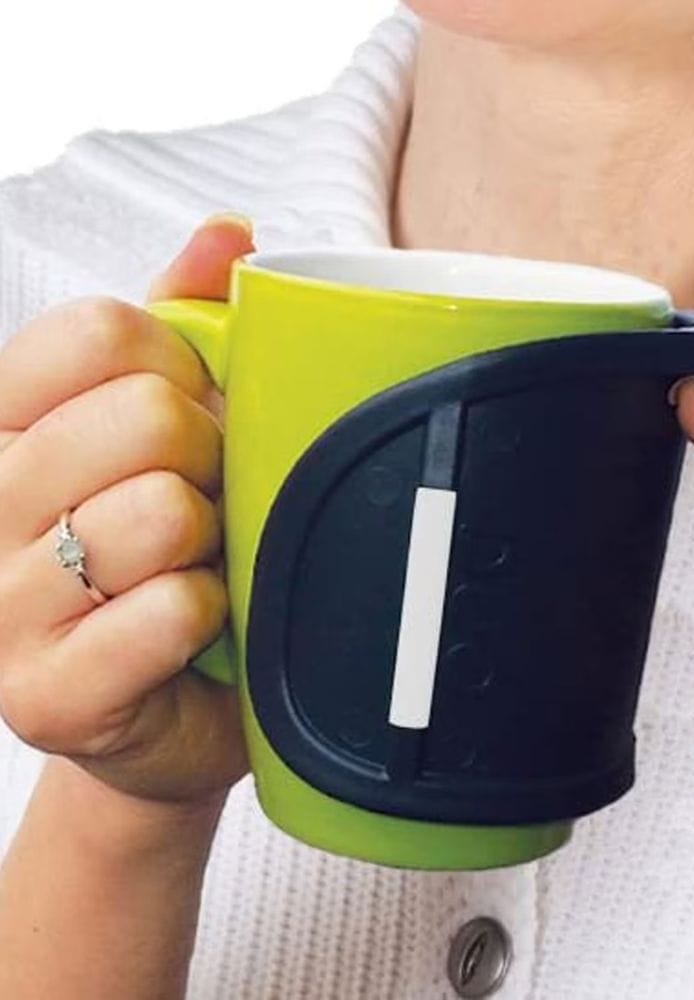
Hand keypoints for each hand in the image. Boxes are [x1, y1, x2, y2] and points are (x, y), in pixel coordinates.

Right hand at [0, 215, 254, 806]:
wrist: (170, 702)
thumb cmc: (169, 554)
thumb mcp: (168, 432)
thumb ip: (186, 325)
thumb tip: (228, 229)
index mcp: (4, 426)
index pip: (96, 332)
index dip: (179, 368)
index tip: (190, 415)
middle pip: (143, 417)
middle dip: (211, 459)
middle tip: (207, 502)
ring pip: (164, 515)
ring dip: (215, 542)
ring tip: (198, 566)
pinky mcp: (40, 695)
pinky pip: (170, 612)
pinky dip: (210, 614)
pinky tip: (193, 627)